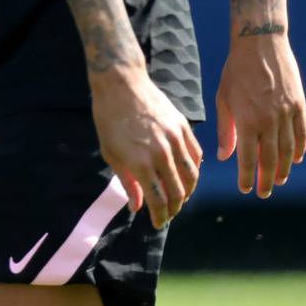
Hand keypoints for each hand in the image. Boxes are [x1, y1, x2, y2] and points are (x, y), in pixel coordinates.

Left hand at [89, 65, 202, 228]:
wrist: (121, 82)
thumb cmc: (109, 118)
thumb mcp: (110, 152)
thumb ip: (127, 181)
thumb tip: (137, 206)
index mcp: (140, 162)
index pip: (158, 200)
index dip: (160, 216)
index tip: (157, 222)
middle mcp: (161, 154)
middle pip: (177, 192)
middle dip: (173, 208)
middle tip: (168, 213)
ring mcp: (175, 140)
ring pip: (191, 176)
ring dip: (187, 193)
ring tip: (179, 198)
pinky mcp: (183, 127)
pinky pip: (196, 156)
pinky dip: (194, 170)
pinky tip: (187, 176)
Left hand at [217, 31, 305, 196]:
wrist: (260, 43)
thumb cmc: (236, 70)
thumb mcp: (223, 98)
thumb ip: (226, 129)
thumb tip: (224, 156)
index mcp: (247, 120)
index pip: (247, 158)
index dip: (246, 176)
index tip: (245, 189)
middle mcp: (269, 121)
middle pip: (270, 160)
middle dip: (266, 180)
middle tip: (264, 193)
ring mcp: (286, 114)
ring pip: (288, 150)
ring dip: (284, 168)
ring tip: (279, 180)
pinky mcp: (299, 105)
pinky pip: (302, 134)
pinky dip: (300, 149)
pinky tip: (296, 160)